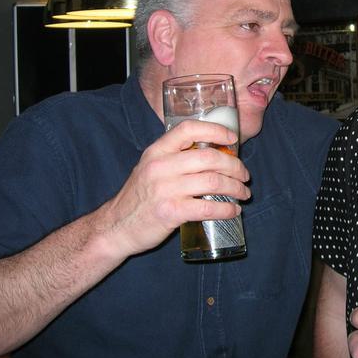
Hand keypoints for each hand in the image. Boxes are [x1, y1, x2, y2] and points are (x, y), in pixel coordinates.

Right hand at [98, 120, 249, 256]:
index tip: (233, 138)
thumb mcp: (151, 168)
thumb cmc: (139, 196)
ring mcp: (165, 189)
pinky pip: (207, 207)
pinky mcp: (170, 212)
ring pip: (213, 181)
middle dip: (235, 166)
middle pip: (209, 157)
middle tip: (244, 175)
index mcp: (157, 151)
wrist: (114, 227)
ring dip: (235, 188)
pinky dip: (226, 209)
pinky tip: (233, 211)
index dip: (215, 130)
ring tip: (243, 193)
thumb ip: (176, 158)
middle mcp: (160, 166)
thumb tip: (216, 153)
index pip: (188, 129)